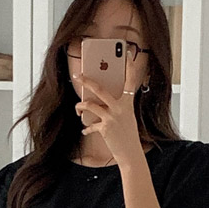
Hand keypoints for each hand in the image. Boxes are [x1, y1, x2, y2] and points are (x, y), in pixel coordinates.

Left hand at [71, 49, 143, 164]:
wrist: (130, 153)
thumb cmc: (128, 135)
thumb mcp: (126, 117)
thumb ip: (116, 106)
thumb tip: (99, 100)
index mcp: (128, 103)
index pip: (130, 81)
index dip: (129, 66)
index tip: (127, 54)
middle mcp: (121, 108)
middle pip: (101, 90)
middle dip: (87, 81)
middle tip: (78, 76)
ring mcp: (112, 117)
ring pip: (90, 105)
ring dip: (80, 106)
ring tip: (78, 108)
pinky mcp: (105, 128)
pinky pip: (90, 125)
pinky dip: (87, 128)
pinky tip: (85, 130)